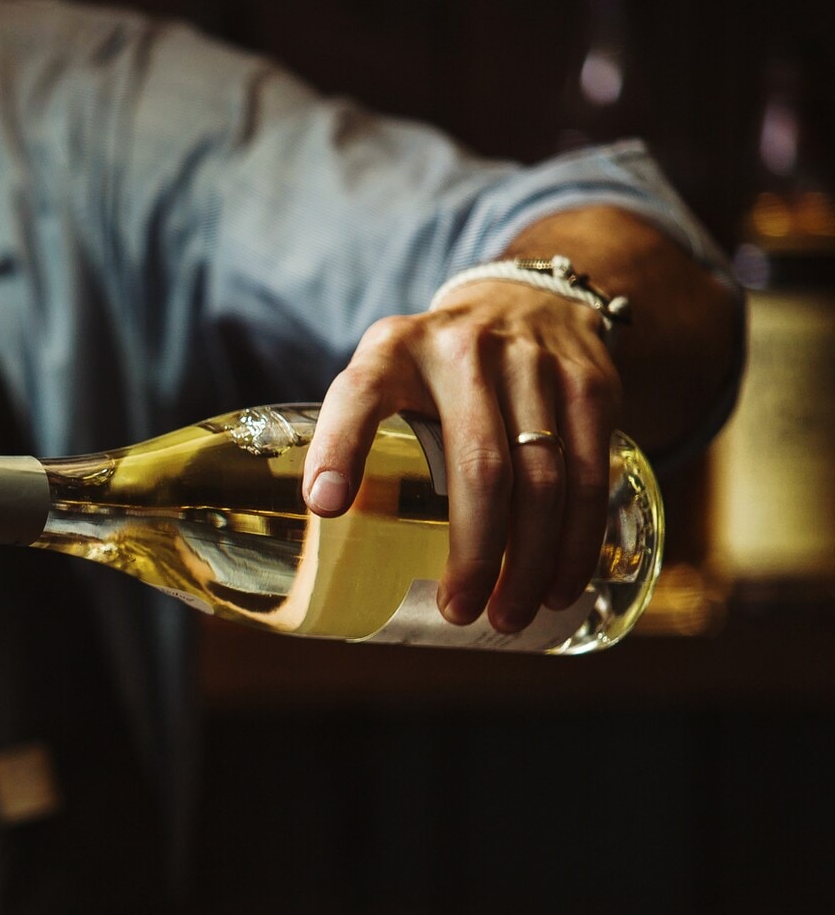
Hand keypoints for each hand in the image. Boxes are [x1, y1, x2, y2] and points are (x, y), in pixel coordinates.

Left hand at [302, 281, 622, 632]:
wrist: (525, 300)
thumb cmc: (432, 369)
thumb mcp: (384, 379)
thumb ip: (357, 439)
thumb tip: (324, 539)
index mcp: (392, 351)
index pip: (359, 396)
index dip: (340, 450)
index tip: (325, 507)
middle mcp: (463, 350)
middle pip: (478, 465)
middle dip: (474, 551)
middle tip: (460, 610)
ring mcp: (534, 364)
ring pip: (543, 478)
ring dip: (530, 560)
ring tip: (510, 615)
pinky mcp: (590, 385)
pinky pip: (589, 474)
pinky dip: (577, 540)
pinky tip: (560, 584)